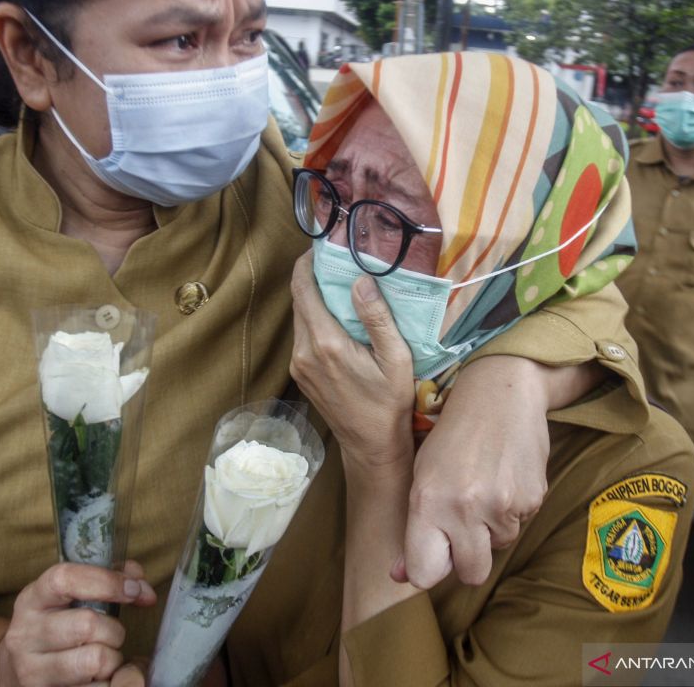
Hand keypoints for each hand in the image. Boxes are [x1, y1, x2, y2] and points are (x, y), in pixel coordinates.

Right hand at [0, 560, 156, 686]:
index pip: (66, 579)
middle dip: (114, 630)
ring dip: (112, 660)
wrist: (12, 669)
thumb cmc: (55, 626)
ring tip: (105, 657)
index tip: (133, 590)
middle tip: (112, 635)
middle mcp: (25, 633)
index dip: (106, 582)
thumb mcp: (68, 597)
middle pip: (87, 625)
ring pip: (94, 661)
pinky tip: (99, 678)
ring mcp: (31, 669)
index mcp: (32, 599)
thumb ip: (108, 581)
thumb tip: (142, 589)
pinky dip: (108, 683)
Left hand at [288, 251, 414, 471]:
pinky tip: (337, 318)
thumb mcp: (395, 359)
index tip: (321, 248)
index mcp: (326, 343)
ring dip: (314, 299)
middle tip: (337, 262)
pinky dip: (315, 320)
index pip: (303, 290)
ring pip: (299, 318)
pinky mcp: (300, 374)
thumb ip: (376, 318)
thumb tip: (360, 280)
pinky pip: (302, 336)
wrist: (371, 445)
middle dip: (313, 278)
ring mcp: (298, 365)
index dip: (307, 264)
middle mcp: (304, 352)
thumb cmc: (389, 403)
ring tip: (340, 286)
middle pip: (299, 301)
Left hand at [394, 356, 551, 587]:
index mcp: (427, 501)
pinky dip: (512, 510)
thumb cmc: (453, 436)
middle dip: (467, 560)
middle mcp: (463, 508)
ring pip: (498, 546)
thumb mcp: (422, 476)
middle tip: (463, 527)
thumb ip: (415, 528)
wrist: (500, 393)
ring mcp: (501, 505)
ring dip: (491, 529)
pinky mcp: (533, 499)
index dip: (429, 571)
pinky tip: (504, 478)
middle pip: (471, 574)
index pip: (425, 572)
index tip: (432, 559)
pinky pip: (520, 524)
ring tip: (484, 487)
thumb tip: (402, 578)